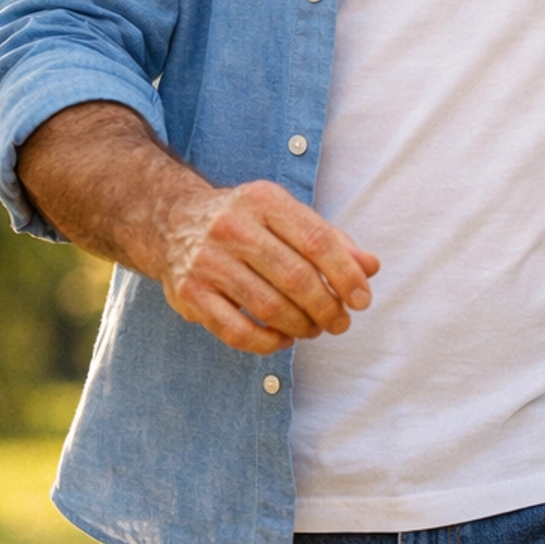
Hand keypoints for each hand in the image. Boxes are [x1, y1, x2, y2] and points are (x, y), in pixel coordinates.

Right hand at [17, 103, 381, 358]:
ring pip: (267, 306)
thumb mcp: (287, 216)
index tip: (363, 299)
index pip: (317, 240)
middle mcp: (232, 227)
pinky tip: (283, 339)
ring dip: (301, 326)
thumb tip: (372, 268)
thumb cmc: (246, 222)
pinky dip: (267, 342)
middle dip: (326, 307)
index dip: (346, 275)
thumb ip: (331, 241)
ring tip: (315, 330)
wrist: (172, 221)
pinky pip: (235, 330)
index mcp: (264, 201)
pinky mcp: (188, 292)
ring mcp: (206, 260)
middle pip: (295, 277)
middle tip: (340, 323)